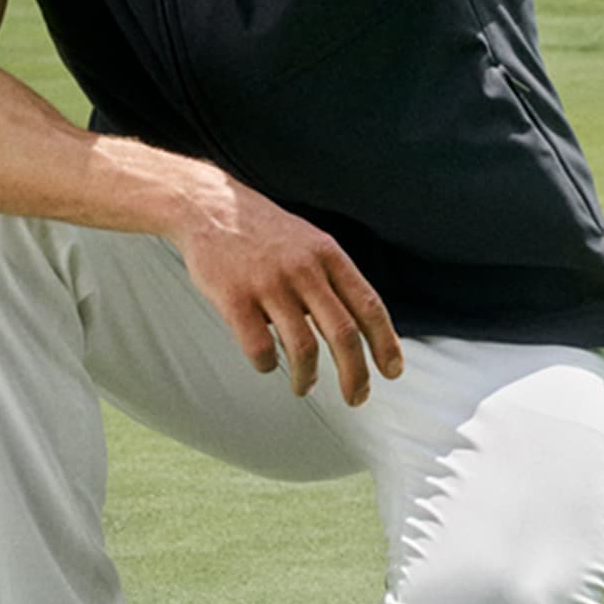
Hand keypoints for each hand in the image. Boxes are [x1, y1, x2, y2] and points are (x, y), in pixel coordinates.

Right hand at [171, 181, 403, 405]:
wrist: (211, 206)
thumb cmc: (265, 231)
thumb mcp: (311, 242)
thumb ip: (334, 278)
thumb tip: (361, 325)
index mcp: (328, 255)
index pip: (369, 305)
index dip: (385, 343)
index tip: (392, 371)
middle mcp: (304, 269)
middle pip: (342, 333)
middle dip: (355, 375)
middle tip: (357, 397)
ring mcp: (269, 283)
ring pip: (303, 347)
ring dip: (308, 377)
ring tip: (304, 386)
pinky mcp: (234, 298)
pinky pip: (259, 347)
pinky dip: (267, 365)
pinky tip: (267, 364)